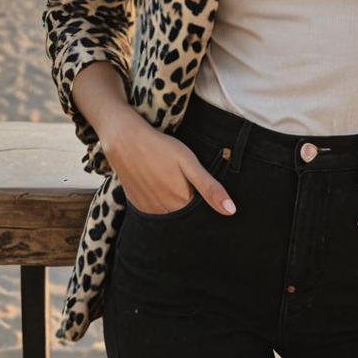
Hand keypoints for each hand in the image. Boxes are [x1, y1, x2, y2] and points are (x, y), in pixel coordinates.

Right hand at [105, 115, 236, 216]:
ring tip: (171, 181)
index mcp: (181, 204)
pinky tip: (160, 186)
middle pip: (185, 217)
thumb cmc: (161, 148)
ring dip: (175, 206)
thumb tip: (231, 211)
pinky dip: (161, 204)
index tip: (204, 191)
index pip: (200, 215)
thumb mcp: (190, 164)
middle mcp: (164, 213)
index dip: (205, 204)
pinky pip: (155, 212)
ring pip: (170, 216)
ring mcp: (149, 210)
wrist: (125, 141)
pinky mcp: (138, 205)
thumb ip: (210, 189)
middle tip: (185, 181)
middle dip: (191, 206)